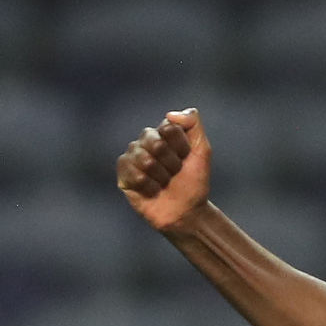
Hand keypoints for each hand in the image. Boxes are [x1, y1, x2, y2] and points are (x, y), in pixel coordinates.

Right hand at [116, 108, 212, 232]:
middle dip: (172, 163)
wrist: (187, 211)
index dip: (182, 147)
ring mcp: (132, 157)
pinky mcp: (123, 175)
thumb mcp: (202, 149)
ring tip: (164, 183)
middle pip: (156, 143)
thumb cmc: (194, 181)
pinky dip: (149, 186)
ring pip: (145, 159)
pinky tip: (153, 191)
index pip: (169, 128)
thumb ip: (192, 123)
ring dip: (161, 177)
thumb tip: (169, 114)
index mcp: (162, 131)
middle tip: (175, 173)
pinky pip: (134, 174)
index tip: (186, 158)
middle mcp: (145, 141)